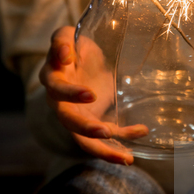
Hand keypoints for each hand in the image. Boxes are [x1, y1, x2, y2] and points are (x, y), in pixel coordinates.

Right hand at [39, 26, 147, 163]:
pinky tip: (141, 132)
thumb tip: (64, 52)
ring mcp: (75, 116)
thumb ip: (61, 40)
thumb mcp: (65, 35)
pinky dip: (123, 137)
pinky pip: (105, 135)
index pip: (57, 89)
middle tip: (105, 131)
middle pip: (68, 121)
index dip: (71, 94)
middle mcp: (59, 102)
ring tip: (126, 157)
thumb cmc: (71, 45)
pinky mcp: (91, 120)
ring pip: (83, 139)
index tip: (91, 94)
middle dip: (86, 128)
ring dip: (103, 150)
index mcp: (52, 79)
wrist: (77, 59)